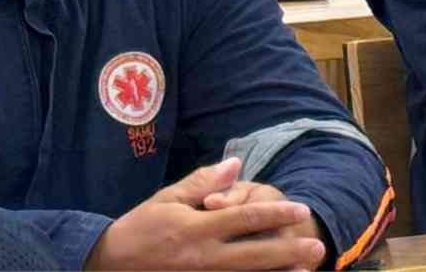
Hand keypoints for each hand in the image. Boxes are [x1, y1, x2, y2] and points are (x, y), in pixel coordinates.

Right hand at [86, 159, 324, 270]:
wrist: (108, 264)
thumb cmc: (140, 227)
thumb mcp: (168, 199)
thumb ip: (204, 182)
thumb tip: (236, 165)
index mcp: (197, 229)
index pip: (245, 218)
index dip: (276, 213)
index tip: (300, 209)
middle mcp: (203, 257)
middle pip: (254, 255)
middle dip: (288, 250)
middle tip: (317, 245)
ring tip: (304, 270)